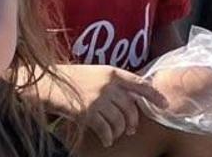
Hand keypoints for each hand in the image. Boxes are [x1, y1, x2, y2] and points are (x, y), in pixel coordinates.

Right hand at [46, 65, 166, 147]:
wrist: (46, 83)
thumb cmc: (70, 79)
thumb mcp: (95, 74)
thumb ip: (112, 83)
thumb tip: (129, 99)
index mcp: (112, 72)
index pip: (139, 83)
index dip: (154, 94)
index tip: (164, 104)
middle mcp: (108, 84)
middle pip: (131, 107)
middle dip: (133, 121)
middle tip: (130, 129)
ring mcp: (98, 98)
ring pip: (119, 120)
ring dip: (119, 131)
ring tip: (114, 135)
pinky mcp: (87, 111)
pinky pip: (105, 129)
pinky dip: (108, 137)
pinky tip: (107, 140)